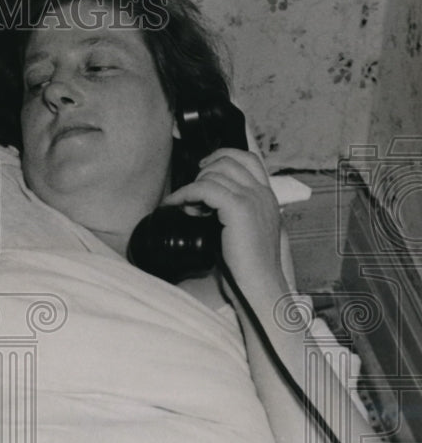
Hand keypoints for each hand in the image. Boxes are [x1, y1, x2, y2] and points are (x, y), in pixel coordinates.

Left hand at [161, 148, 287, 296]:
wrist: (259, 285)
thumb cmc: (247, 267)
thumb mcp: (244, 232)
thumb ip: (232, 214)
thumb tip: (201, 207)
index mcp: (267, 197)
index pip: (248, 159)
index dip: (222, 156)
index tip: (202, 168)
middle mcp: (263, 194)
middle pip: (228, 160)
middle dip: (203, 171)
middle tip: (189, 193)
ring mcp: (253, 199)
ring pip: (215, 173)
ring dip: (193, 186)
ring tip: (184, 205)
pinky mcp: (239, 209)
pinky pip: (205, 189)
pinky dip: (186, 194)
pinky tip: (176, 205)